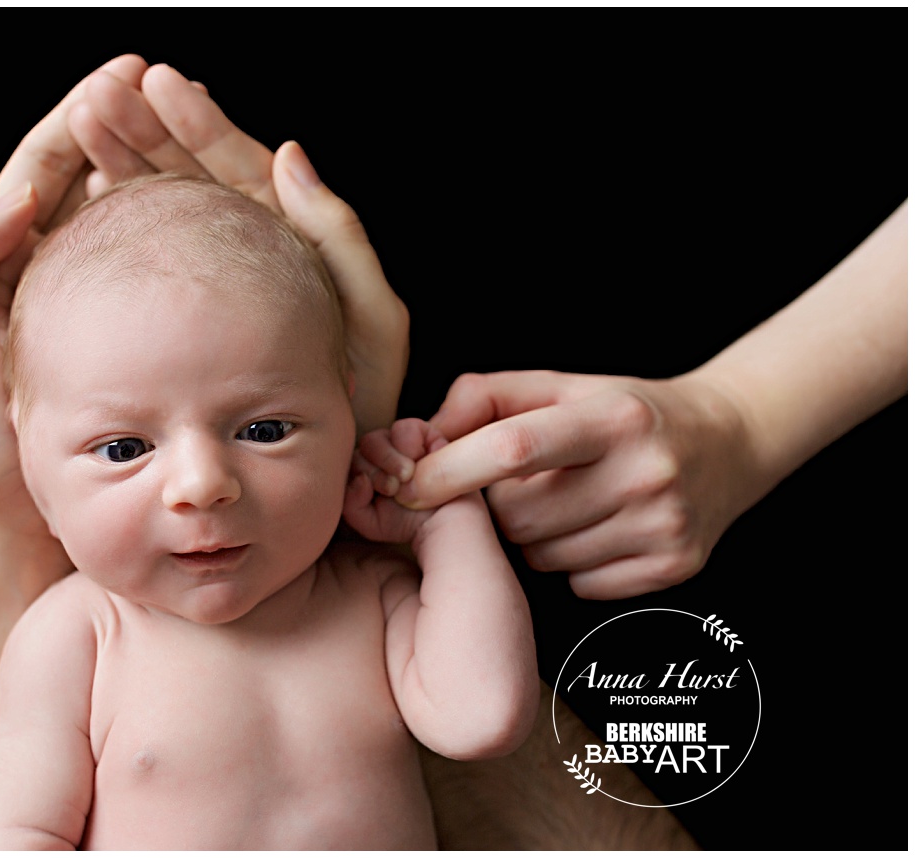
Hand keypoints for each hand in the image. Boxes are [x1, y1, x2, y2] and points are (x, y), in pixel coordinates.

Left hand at [0, 55, 163, 599]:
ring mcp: (93, 307)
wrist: (18, 521)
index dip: (79, 117)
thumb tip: (17, 194)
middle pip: (89, 180)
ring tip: (195, 131)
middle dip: (129, 129)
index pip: (38, 169)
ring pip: (127, 221)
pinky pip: (156, 278)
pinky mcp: (133, 344)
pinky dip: (177, 238)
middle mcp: (46, 274)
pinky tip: (207, 214)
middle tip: (171, 89)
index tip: (123, 75)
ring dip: (158, 171)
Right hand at [71, 63, 409, 435]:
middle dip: (143, 131)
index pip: (236, 166)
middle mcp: (241, 258)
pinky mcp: (171, 329)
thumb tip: (289, 155)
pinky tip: (84, 200)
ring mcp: (202, 291)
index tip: (157, 81)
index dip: (197, 122)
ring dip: (119, 164)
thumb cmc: (357, 409)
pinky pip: (140, 267)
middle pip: (187, 177)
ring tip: (83, 125)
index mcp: (288, 243)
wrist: (319, 481)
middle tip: (101, 98)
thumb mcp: (371, 321)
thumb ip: (341, 238)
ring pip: (158, 213)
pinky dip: (110, 231)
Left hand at [346, 418, 483, 544]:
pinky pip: (403, 429)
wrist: (442, 524)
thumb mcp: (369, 521)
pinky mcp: (422, 433)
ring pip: (375, 438)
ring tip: (406, 478)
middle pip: (359, 450)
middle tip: (393, 490)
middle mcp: (378, 454)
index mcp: (363, 471)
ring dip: (389, 461)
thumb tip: (359, 478)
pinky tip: (419, 465)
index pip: (345, 465)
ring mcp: (397, 442)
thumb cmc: (406, 522)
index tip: (376, 497)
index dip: (357, 479)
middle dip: (375, 473)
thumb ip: (351, 502)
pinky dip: (407, 447)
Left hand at [390, 371, 761, 599]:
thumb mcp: (562, 384)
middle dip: (504, 508)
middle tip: (532, 486)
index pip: (512, 448)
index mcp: (610, 417)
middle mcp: (643, 470)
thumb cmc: (625, 412)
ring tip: (572, 504)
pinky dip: (575, 566)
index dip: (449, 470)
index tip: (406, 485)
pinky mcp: (674, 567)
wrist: (730, 440)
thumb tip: (426, 431)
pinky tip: (599, 531)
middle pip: (518, 518)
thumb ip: (486, 397)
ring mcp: (663, 524)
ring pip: (543, 557)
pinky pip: (580, 585)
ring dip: (537, 539)